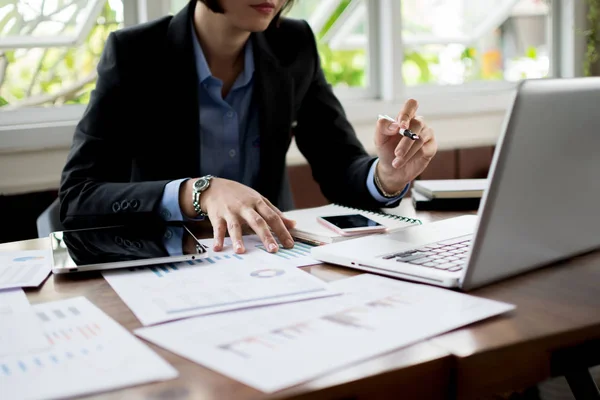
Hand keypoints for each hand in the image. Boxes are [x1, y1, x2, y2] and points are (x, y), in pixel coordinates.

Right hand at [179, 178, 295, 253]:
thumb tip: (293, 224)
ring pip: (235, 226)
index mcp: (258, 203)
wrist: (215, 187)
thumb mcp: (259, 200)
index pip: (272, 217)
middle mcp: (245, 207)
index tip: (289, 244)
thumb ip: (275, 213)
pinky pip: (218, 228)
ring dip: (237, 238)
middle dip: (265, 236)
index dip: (282, 230)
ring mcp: (230, 211)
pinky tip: (218, 248)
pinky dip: (217, 238)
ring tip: (241, 251)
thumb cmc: (241, 195)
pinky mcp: (217, 216)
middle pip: (257, 222)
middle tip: (273, 250)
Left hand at [374, 99, 436, 192]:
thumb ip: (382, 128)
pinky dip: (412, 157)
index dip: (407, 113)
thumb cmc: (387, 151)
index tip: (401, 126)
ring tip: (396, 162)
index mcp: (404, 117)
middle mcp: (418, 123)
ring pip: (420, 139)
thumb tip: (395, 124)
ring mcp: (426, 134)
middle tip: (396, 153)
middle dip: (405, 142)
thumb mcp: (379, 140)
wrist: (392, 170)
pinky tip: (405, 162)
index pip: (411, 105)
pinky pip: (425, 149)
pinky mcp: (431, 146)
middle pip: (417, 124)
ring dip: (407, 152)